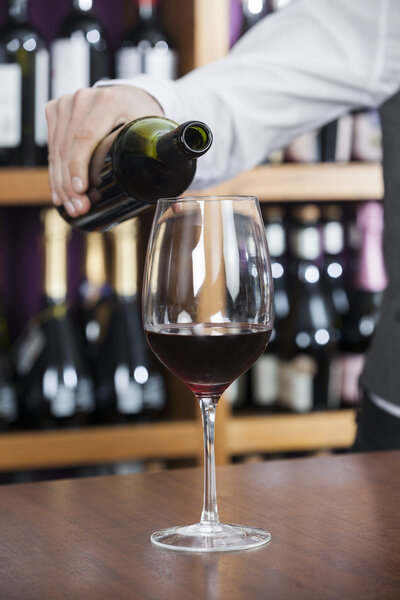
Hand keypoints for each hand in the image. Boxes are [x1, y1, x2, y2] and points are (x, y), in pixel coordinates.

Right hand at [45, 85, 163, 216]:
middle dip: (70, 183)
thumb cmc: (143, 115)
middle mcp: (84, 99)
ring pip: (57, 150)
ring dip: (61, 182)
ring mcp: (67, 103)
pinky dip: (56, 171)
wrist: (131, 95)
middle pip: (68, 147)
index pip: (85, 137)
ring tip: (72, 206)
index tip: (82, 191)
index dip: (80, 167)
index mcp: (109, 101)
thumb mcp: (153, 130)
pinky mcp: (56, 110)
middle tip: (79, 208)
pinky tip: (61, 192)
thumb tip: (175, 202)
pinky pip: (52, 146)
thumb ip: (158, 157)